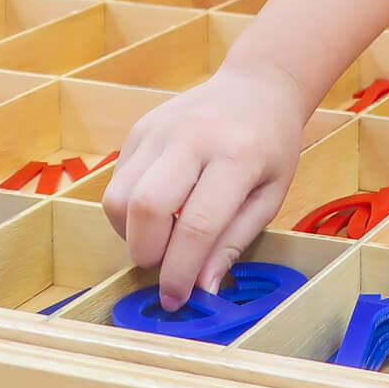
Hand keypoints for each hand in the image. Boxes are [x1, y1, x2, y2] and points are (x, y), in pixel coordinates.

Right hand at [102, 60, 308, 308]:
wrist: (257, 87)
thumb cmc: (271, 146)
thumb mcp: (271, 195)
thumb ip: (234, 241)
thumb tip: (202, 288)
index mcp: (238, 156)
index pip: (197, 224)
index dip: (180, 271)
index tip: (175, 300)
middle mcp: (194, 137)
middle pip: (146, 208)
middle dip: (147, 253)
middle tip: (162, 268)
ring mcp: (160, 129)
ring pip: (119, 197)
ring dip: (131, 235)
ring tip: (160, 239)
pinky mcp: (138, 129)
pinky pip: (117, 182)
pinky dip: (127, 212)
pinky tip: (155, 213)